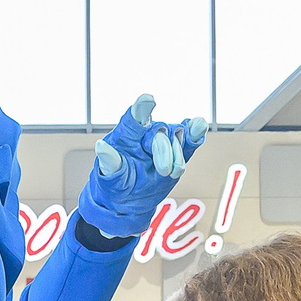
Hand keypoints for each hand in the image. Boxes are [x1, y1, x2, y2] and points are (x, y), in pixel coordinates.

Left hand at [76, 95, 206, 236]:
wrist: (130, 201)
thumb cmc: (115, 184)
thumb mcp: (110, 178)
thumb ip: (109, 163)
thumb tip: (101, 147)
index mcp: (126, 135)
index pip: (133, 118)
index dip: (141, 108)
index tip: (148, 99)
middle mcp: (145, 133)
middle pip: (159, 131)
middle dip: (164, 150)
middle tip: (164, 171)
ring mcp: (163, 141)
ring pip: (176, 136)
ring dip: (178, 154)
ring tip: (172, 173)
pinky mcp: (178, 152)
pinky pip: (189, 140)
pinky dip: (195, 134)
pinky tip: (200, 128)